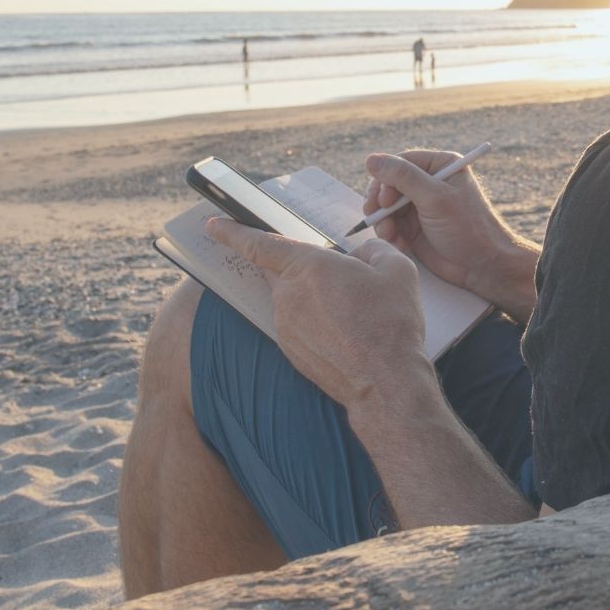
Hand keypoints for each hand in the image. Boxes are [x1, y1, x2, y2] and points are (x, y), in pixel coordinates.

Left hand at [206, 217, 428, 407]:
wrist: (384, 383)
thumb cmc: (390, 324)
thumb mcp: (396, 270)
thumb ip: (373, 250)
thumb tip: (361, 254)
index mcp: (309, 266)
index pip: (259, 243)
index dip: (233, 232)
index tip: (212, 225)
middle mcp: (288, 294)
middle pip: (281, 271)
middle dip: (300, 270)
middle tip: (334, 280)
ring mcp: (285, 325)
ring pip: (293, 299)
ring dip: (314, 300)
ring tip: (355, 315)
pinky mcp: (291, 350)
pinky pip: (298, 325)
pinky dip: (316, 324)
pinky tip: (346, 333)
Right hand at [364, 150, 539, 318]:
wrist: (483, 267)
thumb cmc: (468, 228)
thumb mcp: (435, 198)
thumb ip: (403, 177)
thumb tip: (371, 159)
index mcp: (440, 165)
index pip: (400, 162)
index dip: (385, 179)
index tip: (383, 201)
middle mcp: (428, 182)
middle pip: (388, 184)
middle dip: (380, 203)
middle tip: (375, 218)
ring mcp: (420, 205)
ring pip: (385, 207)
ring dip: (383, 221)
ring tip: (389, 236)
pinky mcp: (414, 227)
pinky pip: (390, 225)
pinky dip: (390, 235)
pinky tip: (399, 245)